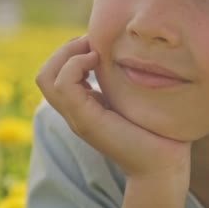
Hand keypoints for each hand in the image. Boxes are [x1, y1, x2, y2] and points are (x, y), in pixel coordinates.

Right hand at [36, 35, 191, 182]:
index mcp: (83, 106)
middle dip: (64, 49)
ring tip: (94, 50)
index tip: (98, 43)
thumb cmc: (157, 130)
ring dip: (68, 53)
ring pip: (46, 77)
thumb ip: (122, 79)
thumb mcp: (133, 96)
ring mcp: (77, 117)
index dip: (70, 52)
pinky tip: (98, 61)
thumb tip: (128, 49)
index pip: (54, 74)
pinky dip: (75, 65)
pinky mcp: (87, 121)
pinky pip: (63, 85)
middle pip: (44, 74)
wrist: (163, 165)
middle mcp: (75, 112)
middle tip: (92, 42)